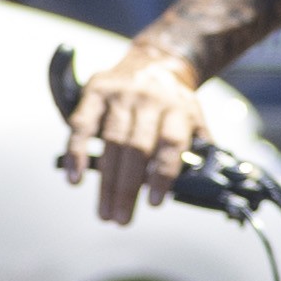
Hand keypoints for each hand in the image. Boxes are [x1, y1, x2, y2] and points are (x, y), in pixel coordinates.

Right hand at [64, 51, 212, 226]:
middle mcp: (149, 102)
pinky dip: (76, 152)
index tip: (153, 202)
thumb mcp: (195, 117)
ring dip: (105, 180)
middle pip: (137, 149)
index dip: (163, 174)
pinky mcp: (95, 93)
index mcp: (178, 110)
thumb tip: (206, 181)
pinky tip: (75, 176)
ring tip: (104, 210)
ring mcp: (120, 96)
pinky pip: (82, 124)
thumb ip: (199, 146)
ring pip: (111, 142)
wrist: (154, 61)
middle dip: (128, 188)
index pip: (171, 144)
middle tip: (121, 219)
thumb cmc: (174, 101)